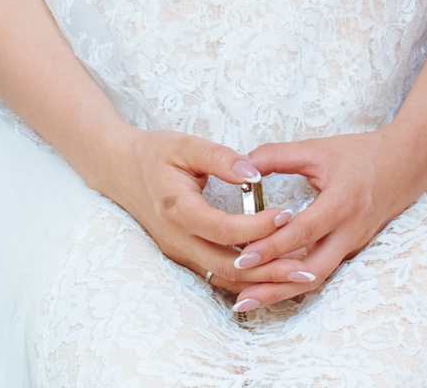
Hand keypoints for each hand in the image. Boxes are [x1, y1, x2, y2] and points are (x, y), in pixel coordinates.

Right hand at [91, 128, 299, 302]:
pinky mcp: (185, 258)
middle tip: (306, 268)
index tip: (288, 215)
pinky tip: (274, 275)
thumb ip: (220, 158)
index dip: (257, 226)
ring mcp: (180, 254)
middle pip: (229, 266)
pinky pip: (218, 276)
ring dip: (262, 281)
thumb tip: (253, 172)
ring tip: (299, 276)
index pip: (224, 229)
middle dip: (269, 270)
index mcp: (178, 210)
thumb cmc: (154, 154)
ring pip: (225, 278)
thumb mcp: (185, 145)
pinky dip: (248, 279)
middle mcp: (178, 240)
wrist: (120, 171)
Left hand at [221, 127, 426, 311]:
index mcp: (341, 203)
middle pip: (311, 272)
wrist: (404, 166)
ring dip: (282, 291)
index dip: (272, 247)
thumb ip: (276, 156)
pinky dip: (294, 282)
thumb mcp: (317, 149)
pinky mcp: (349, 252)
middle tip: (240, 295)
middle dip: (274, 286)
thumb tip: (241, 166)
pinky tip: (268, 286)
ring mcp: (351, 246)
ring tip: (247, 300)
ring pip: (315, 278)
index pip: (303, 232)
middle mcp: (348, 232)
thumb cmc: (360, 156)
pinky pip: (321, 272)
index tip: (242, 258)